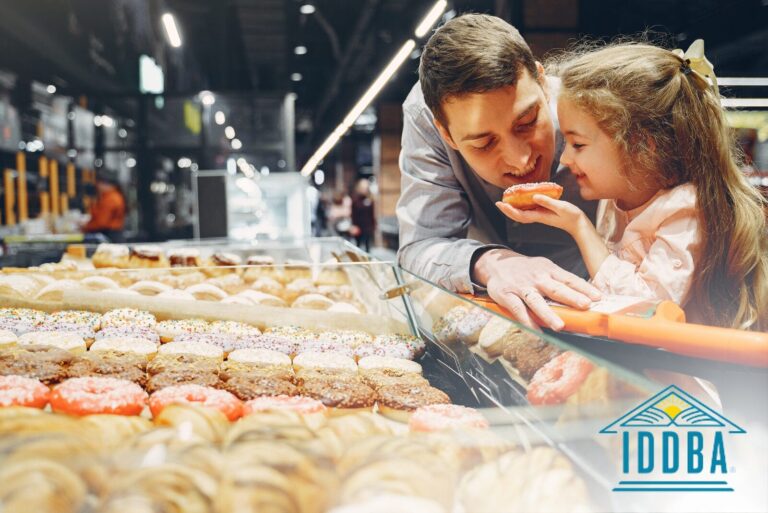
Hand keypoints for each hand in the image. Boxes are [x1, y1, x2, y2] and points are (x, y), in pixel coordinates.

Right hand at [473, 249, 600, 329]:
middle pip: (556, 288)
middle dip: (571, 297)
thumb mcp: (543, 268)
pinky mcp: (507, 295)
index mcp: (548, 269)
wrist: (496, 262)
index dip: (584, 288)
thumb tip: (582, 297)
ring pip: (536, 300)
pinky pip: (518, 309)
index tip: (598, 297)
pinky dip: (527, 320)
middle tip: (585, 306)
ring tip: (560, 326)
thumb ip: (558, 281)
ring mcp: (521, 286)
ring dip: (548, 313)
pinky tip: (536, 330)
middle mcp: (537, 277)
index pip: (569, 279)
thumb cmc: (525, 269)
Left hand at [496, 194, 586, 234]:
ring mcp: (540, 215)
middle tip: (498, 202)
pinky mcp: (543, 213)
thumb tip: (534, 196)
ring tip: (506, 200)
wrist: (578, 224)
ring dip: (513, 208)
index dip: (509, 210)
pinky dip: (522, 205)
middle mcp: (537, 216)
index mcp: (539, 216)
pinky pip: (529, 209)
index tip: (501, 204)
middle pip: (518, 215)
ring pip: (522, 213)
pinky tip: (520, 200)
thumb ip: (547, 202)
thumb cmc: (571, 216)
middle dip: (507, 210)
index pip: (520, 214)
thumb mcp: (560, 207)